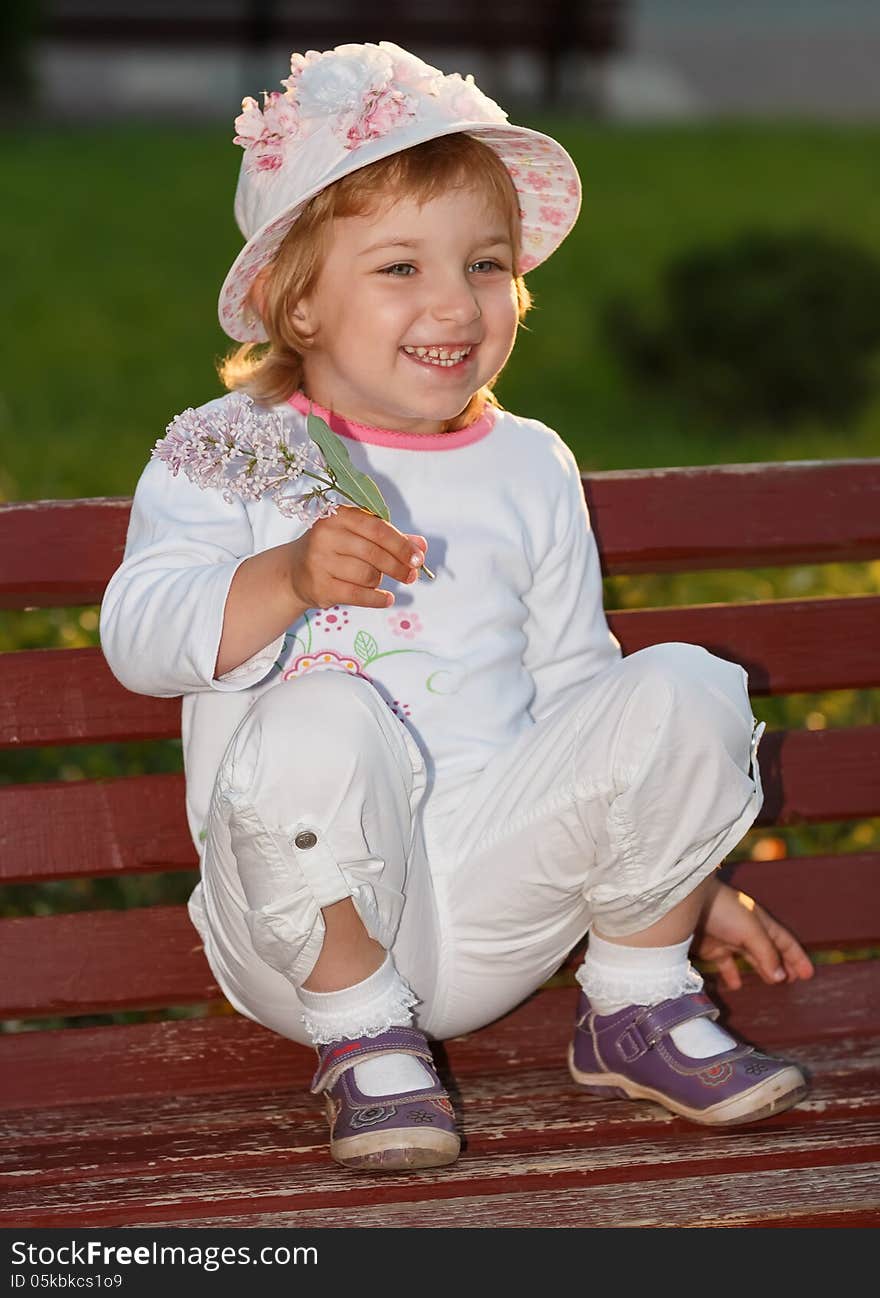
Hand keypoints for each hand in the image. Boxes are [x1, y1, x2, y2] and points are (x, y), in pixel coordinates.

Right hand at [289, 505, 427, 610]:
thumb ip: (390, 539)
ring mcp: (320, 562)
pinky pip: (358, 595)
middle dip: (398, 566)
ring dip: (380, 581)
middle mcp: (326, 535)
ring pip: (367, 575)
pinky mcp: (320, 586)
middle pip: (374, 553)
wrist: (295, 571)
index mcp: (339, 516)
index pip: (378, 528)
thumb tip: (421, 546)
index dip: (402, 545)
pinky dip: (377, 599)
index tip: (418, 558)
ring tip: (380, 582)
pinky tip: (386, 598)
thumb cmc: (334, 549)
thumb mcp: (359, 536)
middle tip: (411, 576)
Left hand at [692, 876, 814, 990]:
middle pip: (770, 952)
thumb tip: (781, 977)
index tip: (809, 974)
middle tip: (793, 981)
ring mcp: (729, 940)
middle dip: (783, 966)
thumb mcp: (750, 930)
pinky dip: (732, 975)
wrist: (686, 900)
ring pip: (750, 959)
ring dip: (762, 970)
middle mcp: (747, 932)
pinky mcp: (712, 948)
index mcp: (761, 923)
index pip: (785, 943)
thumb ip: (766, 954)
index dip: (797, 958)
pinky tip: (736, 986)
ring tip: (772, 984)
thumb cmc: (722, 909)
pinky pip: (726, 965)